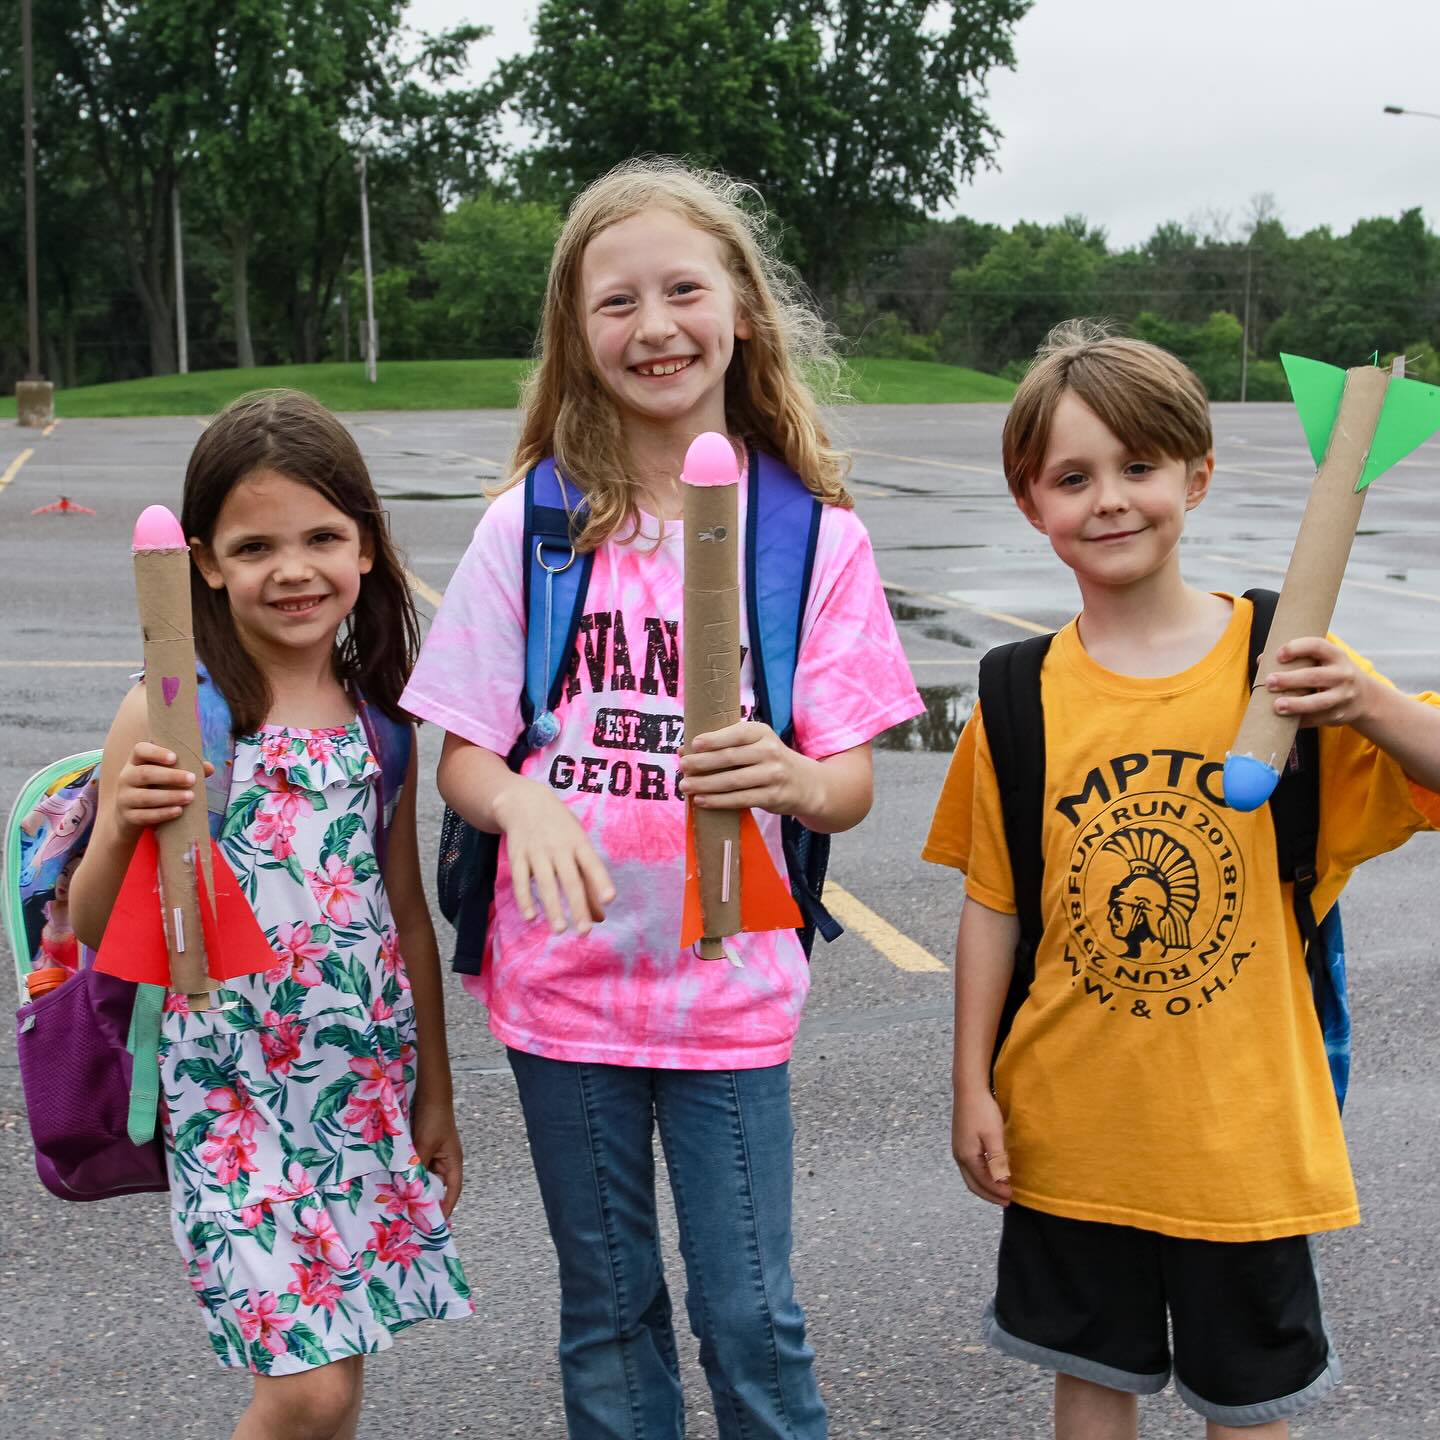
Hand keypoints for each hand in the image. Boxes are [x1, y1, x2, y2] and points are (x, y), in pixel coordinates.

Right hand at [114, 743, 213, 839]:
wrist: (130, 816)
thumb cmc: (154, 788)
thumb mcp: (167, 776)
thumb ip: (187, 768)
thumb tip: (209, 768)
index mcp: (136, 762)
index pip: (140, 750)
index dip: (156, 752)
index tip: (174, 757)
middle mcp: (126, 777)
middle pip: (145, 774)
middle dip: (170, 776)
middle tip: (192, 779)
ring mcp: (124, 798)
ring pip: (145, 797)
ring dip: (170, 796)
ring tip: (190, 797)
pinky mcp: (128, 817)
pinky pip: (144, 815)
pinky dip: (162, 813)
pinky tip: (178, 811)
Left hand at [411, 1089, 462, 1219]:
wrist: (430, 1093)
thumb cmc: (434, 1119)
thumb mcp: (424, 1145)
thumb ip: (417, 1167)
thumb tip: (408, 1189)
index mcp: (453, 1162)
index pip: (452, 1191)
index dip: (445, 1208)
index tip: (435, 1225)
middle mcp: (444, 1161)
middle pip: (436, 1187)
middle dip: (426, 1200)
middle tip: (412, 1218)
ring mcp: (433, 1155)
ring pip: (424, 1178)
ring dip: (414, 1187)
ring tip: (401, 1204)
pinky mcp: (422, 1149)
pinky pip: (415, 1167)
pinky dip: (408, 1175)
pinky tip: (396, 1182)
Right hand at [493, 776, 614, 934]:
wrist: (523, 802)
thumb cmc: (560, 828)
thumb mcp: (577, 844)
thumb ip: (589, 880)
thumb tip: (601, 916)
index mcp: (578, 842)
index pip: (592, 863)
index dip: (601, 881)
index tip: (610, 899)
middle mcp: (559, 847)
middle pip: (570, 880)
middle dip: (578, 906)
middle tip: (585, 931)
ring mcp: (537, 852)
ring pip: (546, 883)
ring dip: (553, 908)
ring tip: (559, 930)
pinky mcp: (517, 857)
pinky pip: (521, 881)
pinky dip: (525, 900)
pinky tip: (531, 918)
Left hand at [678, 720, 819, 816]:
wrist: (805, 783)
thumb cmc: (769, 760)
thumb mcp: (755, 744)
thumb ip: (724, 745)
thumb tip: (683, 750)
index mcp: (761, 732)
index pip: (735, 734)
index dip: (713, 740)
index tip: (693, 745)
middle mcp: (769, 751)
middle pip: (730, 758)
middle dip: (702, 763)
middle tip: (683, 767)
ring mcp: (773, 775)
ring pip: (732, 781)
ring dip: (705, 784)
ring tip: (685, 786)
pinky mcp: (772, 796)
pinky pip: (740, 799)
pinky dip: (718, 801)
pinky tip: (702, 800)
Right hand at [952, 1087, 1012, 1206]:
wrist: (969, 1088)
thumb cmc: (982, 1110)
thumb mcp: (994, 1136)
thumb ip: (997, 1161)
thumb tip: (1002, 1182)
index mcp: (967, 1157)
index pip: (983, 1183)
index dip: (997, 1192)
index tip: (1012, 1197)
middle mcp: (959, 1156)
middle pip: (973, 1184)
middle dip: (989, 1194)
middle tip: (1006, 1200)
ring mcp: (958, 1149)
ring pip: (970, 1176)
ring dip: (985, 1186)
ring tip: (1000, 1190)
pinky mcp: (961, 1142)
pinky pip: (970, 1167)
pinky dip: (981, 1176)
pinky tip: (991, 1172)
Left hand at [1266, 637, 1377, 728]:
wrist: (1365, 697)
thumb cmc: (1331, 673)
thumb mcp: (1323, 660)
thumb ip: (1298, 658)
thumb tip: (1262, 660)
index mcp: (1336, 655)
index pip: (1317, 646)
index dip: (1296, 648)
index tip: (1278, 655)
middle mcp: (1343, 674)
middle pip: (1314, 676)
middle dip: (1289, 679)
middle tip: (1269, 682)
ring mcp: (1343, 696)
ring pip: (1319, 701)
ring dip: (1296, 704)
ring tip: (1277, 706)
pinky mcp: (1340, 714)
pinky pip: (1318, 719)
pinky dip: (1301, 721)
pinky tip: (1285, 722)